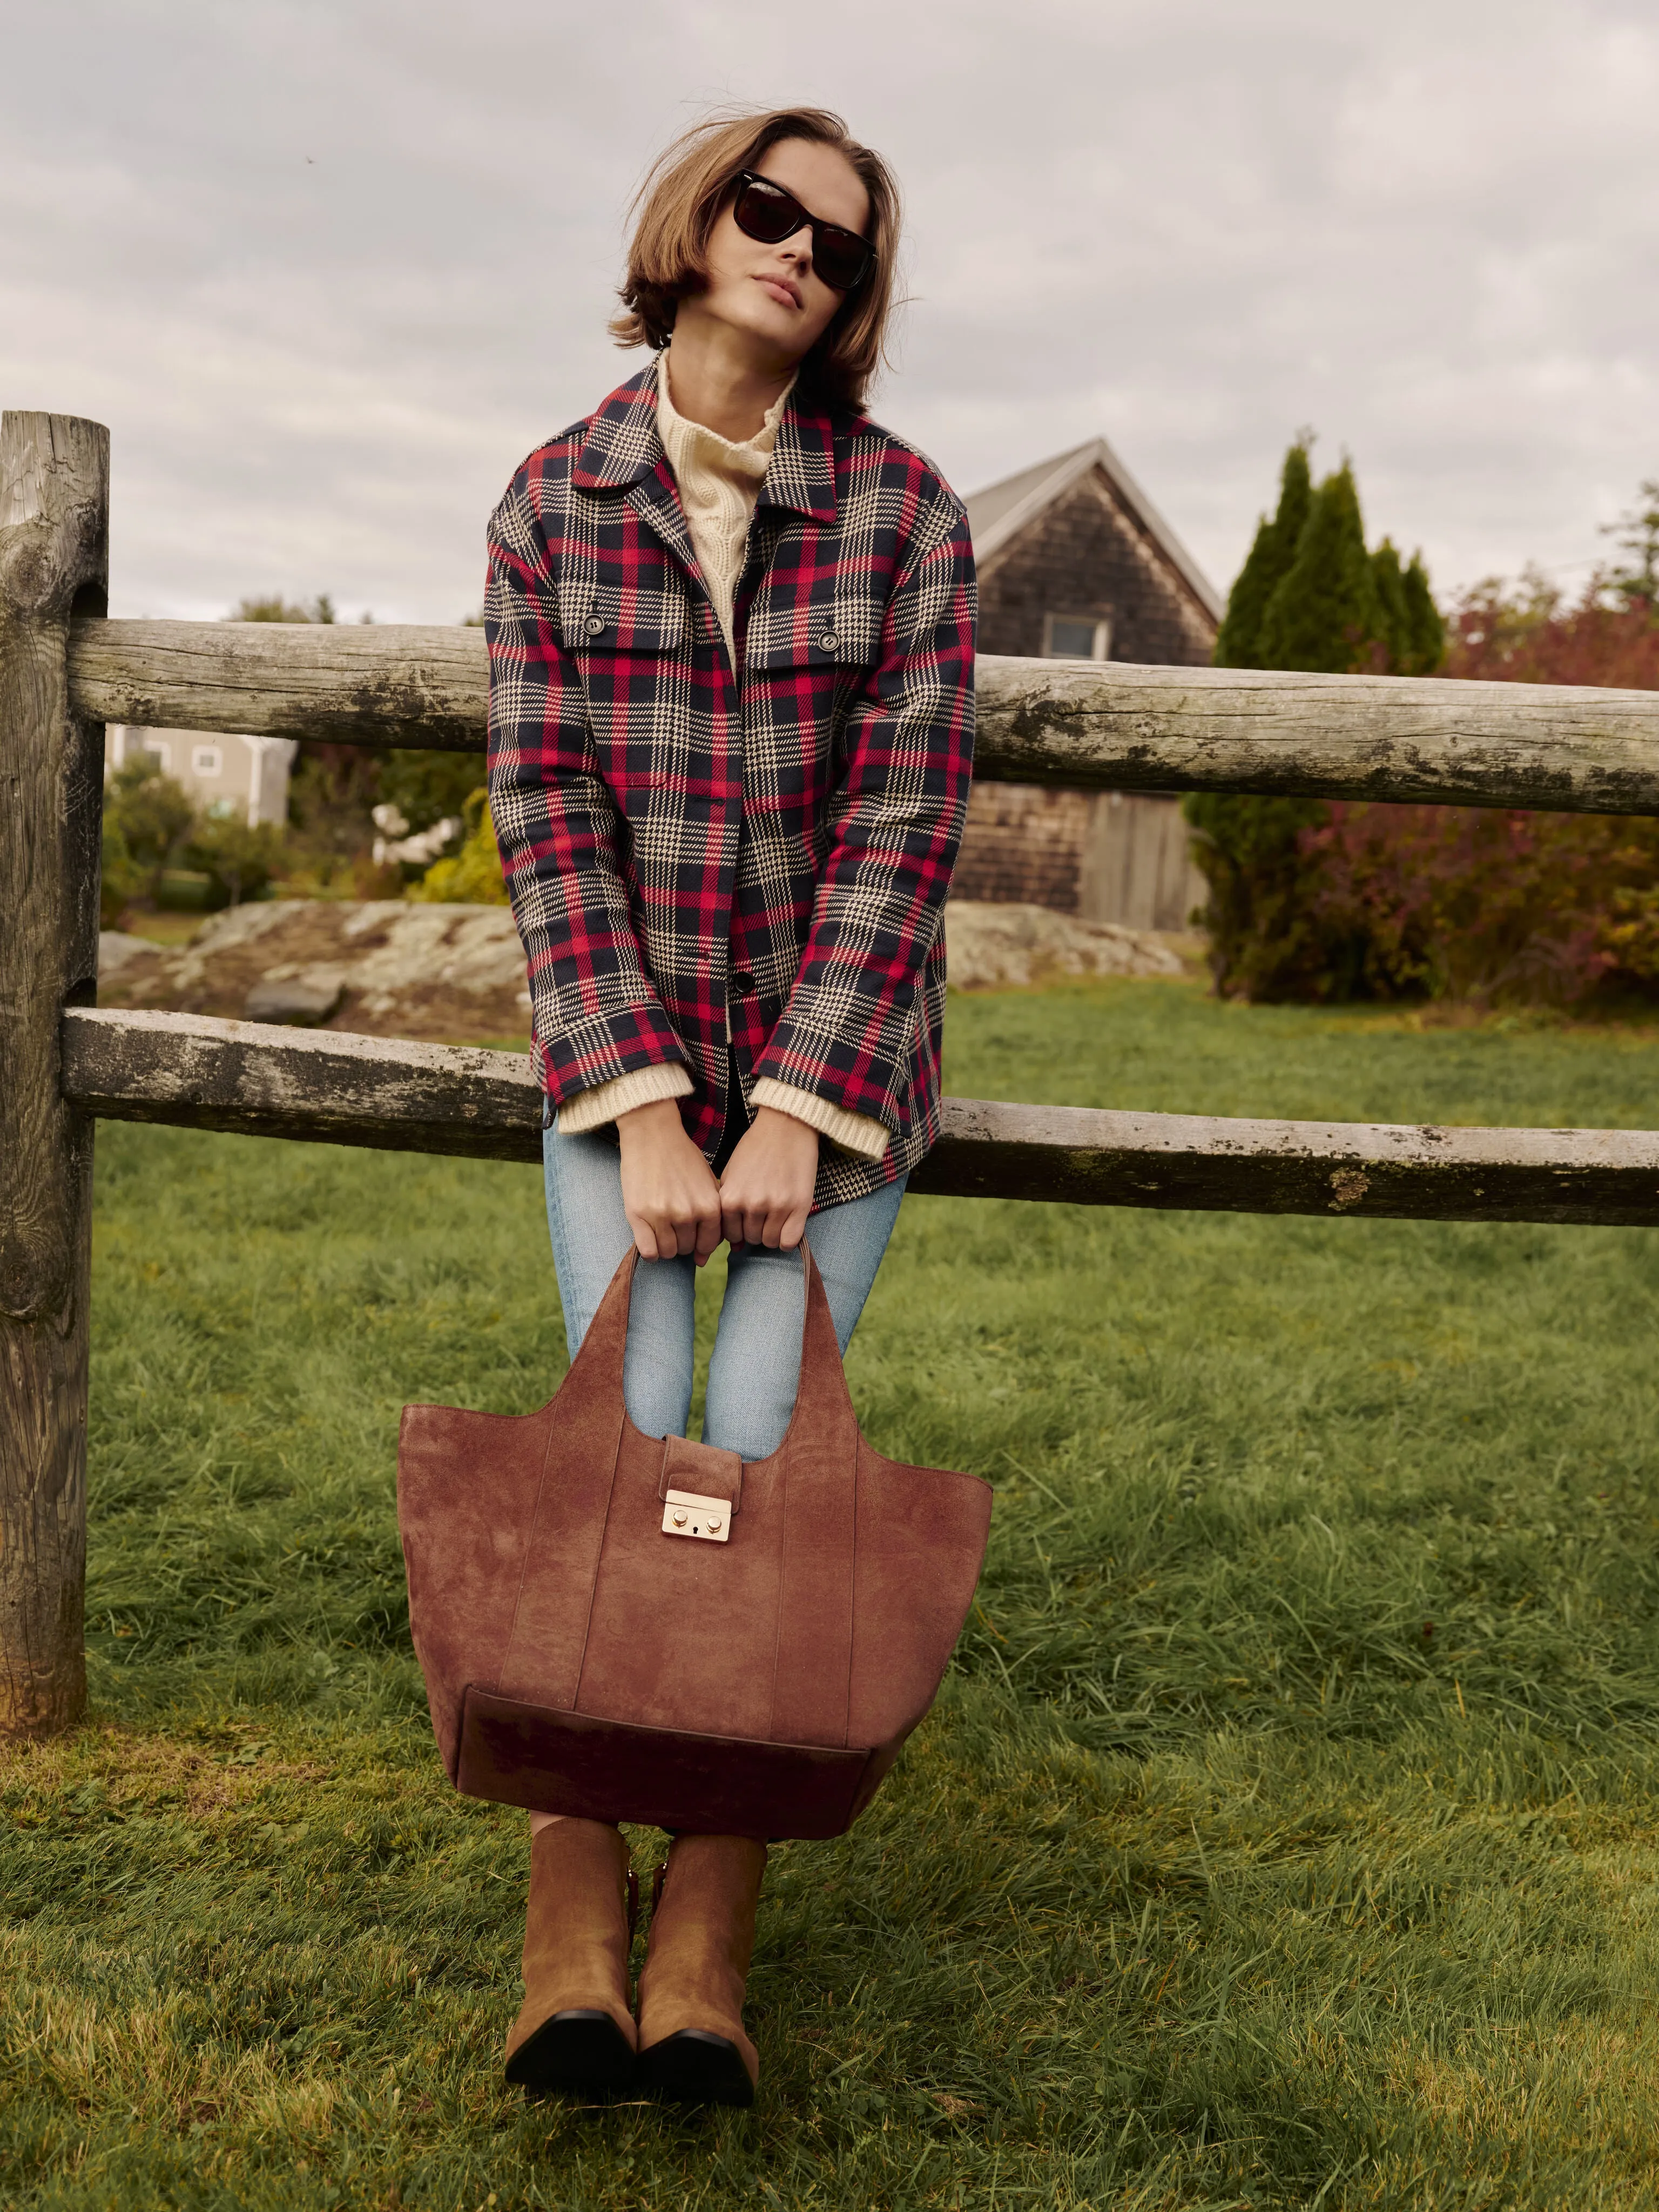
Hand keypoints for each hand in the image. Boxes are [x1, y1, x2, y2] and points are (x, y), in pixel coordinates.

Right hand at [616, 1098, 724, 1264]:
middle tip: (672, 1222)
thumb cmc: (682, 1157)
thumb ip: (710, 1219)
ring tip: (660, 1225)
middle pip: (687, 1249)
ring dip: (665, 1245)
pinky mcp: (638, 1215)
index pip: (708, 1244)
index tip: (691, 1230)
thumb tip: (702, 1261)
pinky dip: (649, 1250)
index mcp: (710, 1206)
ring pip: (667, 1252)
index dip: (699, 1241)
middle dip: (682, 1241)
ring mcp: (662, 1215)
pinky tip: (648, 1235)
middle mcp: (688, 1214)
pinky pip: (648, 1251)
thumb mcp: (707, 1183)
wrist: (653, 1134)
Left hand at [718, 1107, 818, 1249]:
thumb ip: (728, 1210)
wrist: (785, 1126)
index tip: (745, 1219)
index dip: (738, 1229)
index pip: (730, 1235)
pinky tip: (788, 1223)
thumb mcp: (731, 1175)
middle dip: (755, 1230)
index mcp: (730, 1198)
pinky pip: (789, 1241)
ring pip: (769, 1242)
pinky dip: (787, 1238)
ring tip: (775, 1213)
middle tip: (763, 1212)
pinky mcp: (799, 1205)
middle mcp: (752, 1205)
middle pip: (750, 1239)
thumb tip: (734, 1248)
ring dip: (772, 1233)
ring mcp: (776, 1206)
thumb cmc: (755, 1149)